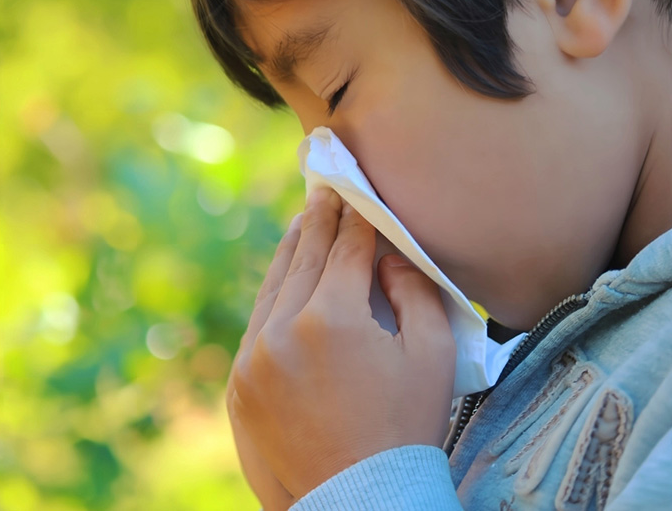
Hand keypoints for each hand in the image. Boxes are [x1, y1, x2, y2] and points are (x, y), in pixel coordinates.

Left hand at [229, 187, 455, 498]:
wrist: (359, 499)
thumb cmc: (406, 428)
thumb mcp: (433, 355)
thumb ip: (413, 291)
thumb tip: (386, 252)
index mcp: (333, 320)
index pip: (347, 250)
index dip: (356, 218)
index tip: (357, 193)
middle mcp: (282, 331)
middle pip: (304, 260)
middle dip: (318, 222)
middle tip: (324, 192)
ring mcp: (252, 358)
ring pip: (273, 287)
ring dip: (291, 252)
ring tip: (303, 224)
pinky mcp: (238, 383)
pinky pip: (256, 324)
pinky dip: (273, 295)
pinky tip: (284, 280)